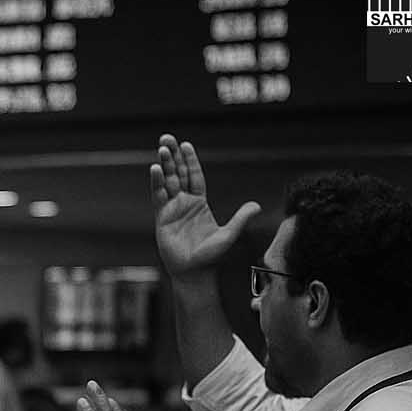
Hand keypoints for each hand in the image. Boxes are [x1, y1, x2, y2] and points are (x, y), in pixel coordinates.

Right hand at [150, 134, 259, 280]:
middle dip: (173, 156)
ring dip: (164, 164)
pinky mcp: (162, 218)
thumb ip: (240, 218)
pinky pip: (158, 197)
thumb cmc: (211, 256)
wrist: (194, 272)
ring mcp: (172, 210)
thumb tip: (256, 205)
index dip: (190, 161)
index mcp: (199, 204)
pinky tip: (155, 169)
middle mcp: (184, 203)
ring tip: (161, 147)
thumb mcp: (229, 234)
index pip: (194, 176)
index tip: (185, 145)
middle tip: (167, 138)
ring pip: (167, 181)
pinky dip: (156, 182)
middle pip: (178, 174)